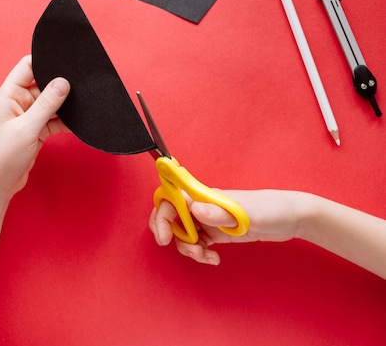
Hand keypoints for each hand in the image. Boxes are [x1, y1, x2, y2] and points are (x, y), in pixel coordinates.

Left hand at [0, 55, 69, 205]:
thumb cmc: (2, 156)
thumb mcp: (27, 128)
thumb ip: (47, 104)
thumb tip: (64, 82)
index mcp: (9, 94)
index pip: (28, 66)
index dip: (45, 60)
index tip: (66, 59)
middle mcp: (18, 102)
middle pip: (43, 83)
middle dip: (61, 84)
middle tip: (82, 83)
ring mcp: (28, 116)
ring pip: (51, 103)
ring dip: (65, 105)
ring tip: (84, 102)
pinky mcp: (35, 130)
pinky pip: (54, 119)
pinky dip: (65, 120)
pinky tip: (79, 121)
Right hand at [148, 189, 311, 264]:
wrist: (291, 218)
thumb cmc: (272, 209)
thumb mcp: (246, 214)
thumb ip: (219, 212)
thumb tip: (193, 209)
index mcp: (205, 196)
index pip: (171, 199)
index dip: (161, 216)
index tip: (164, 236)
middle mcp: (203, 206)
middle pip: (172, 217)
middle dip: (170, 234)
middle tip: (184, 249)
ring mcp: (209, 219)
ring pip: (184, 233)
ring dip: (188, 248)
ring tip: (206, 257)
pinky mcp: (217, 231)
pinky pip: (198, 242)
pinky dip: (200, 253)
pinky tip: (213, 258)